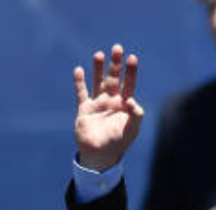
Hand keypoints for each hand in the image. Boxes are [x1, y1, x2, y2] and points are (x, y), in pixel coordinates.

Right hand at [73, 44, 143, 170]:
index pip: (129, 84)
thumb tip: (132, 101)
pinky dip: (79, 82)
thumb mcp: (132, 129)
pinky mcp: (84, 109)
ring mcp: (98, 104)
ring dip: (98, 68)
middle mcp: (111, 101)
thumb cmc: (119, 142)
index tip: (132, 58)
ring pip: (98, 82)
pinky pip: (81, 93)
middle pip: (114, 79)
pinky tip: (79, 70)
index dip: (130, 72)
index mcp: (124, 105)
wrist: (100, 155)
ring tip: (99, 54)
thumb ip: (136, 115)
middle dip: (115, 64)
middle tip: (117, 48)